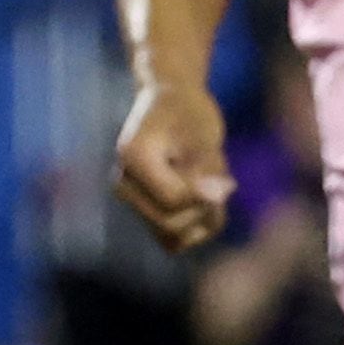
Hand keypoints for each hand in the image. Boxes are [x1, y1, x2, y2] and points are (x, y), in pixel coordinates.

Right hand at [113, 78, 233, 254]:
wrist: (172, 102)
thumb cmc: (189, 112)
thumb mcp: (205, 136)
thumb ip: (210, 169)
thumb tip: (219, 198)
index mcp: (133, 158)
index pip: (173, 200)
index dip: (204, 192)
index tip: (218, 170)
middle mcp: (124, 184)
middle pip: (170, 223)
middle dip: (203, 207)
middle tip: (219, 176)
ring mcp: (132, 202)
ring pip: (173, 238)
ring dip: (204, 218)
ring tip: (210, 185)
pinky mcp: (146, 214)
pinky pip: (174, 242)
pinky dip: (198, 228)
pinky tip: (208, 200)